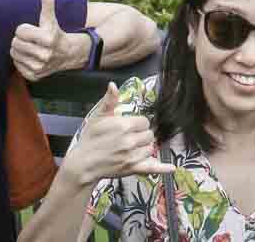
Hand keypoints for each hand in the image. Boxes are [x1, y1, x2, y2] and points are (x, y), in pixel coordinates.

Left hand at [11, 0, 77, 81]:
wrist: (68, 54)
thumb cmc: (56, 32)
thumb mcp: (51, 18)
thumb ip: (48, 1)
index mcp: (48, 38)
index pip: (20, 31)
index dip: (24, 28)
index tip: (32, 29)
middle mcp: (44, 55)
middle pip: (15, 43)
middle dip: (21, 38)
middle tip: (30, 38)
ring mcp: (39, 67)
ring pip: (14, 53)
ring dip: (19, 48)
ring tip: (29, 46)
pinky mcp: (34, 76)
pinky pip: (17, 65)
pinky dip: (20, 59)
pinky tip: (29, 56)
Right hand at [62, 83, 176, 189]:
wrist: (83, 164)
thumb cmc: (90, 139)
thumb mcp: (98, 117)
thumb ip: (109, 101)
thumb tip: (113, 85)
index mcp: (124, 126)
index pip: (145, 121)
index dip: (139, 123)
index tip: (131, 125)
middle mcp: (130, 141)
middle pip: (149, 134)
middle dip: (142, 134)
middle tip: (130, 136)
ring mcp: (132, 156)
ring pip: (151, 148)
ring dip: (145, 146)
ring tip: (133, 147)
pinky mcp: (131, 169)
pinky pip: (150, 168)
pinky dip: (162, 168)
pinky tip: (171, 167)